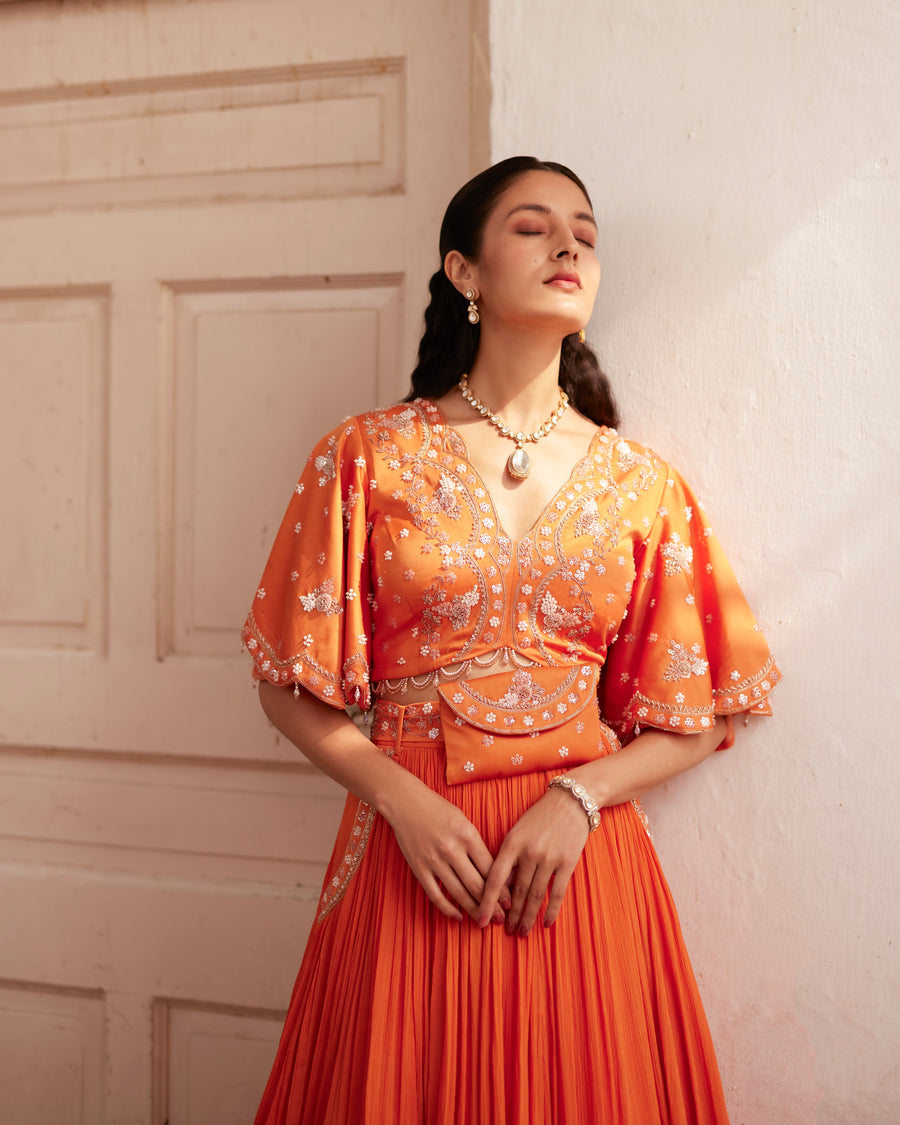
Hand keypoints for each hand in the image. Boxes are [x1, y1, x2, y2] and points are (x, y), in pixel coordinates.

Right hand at [386, 784, 503, 923]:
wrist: (405, 802)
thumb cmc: (438, 809)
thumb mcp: (463, 821)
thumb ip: (476, 846)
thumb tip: (493, 872)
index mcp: (467, 835)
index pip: (490, 868)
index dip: (502, 888)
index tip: (510, 900)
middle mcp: (451, 849)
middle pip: (476, 885)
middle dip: (492, 905)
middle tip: (501, 918)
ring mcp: (434, 860)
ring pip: (458, 893)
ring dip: (474, 910)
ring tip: (484, 921)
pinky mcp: (419, 869)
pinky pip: (436, 895)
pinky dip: (448, 909)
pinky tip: (458, 916)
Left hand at [477, 787, 590, 935]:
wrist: (571, 801)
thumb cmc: (539, 817)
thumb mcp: (517, 832)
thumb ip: (508, 857)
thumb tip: (501, 888)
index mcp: (512, 843)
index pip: (495, 879)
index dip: (487, 902)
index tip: (481, 921)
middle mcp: (529, 852)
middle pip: (516, 892)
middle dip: (510, 916)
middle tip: (506, 932)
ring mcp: (549, 858)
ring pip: (535, 895)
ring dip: (528, 917)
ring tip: (523, 932)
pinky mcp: (568, 863)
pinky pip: (557, 892)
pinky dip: (551, 911)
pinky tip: (545, 924)